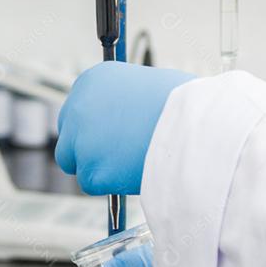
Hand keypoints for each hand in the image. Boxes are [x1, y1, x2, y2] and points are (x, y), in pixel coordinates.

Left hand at [56, 62, 193, 194]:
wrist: (196, 127)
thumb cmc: (186, 104)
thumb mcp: (148, 85)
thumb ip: (125, 101)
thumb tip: (124, 119)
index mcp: (92, 81)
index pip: (77, 112)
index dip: (94, 130)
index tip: (109, 138)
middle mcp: (78, 108)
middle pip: (69, 140)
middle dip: (88, 152)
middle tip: (115, 159)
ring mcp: (81, 141)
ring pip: (79, 165)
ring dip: (100, 169)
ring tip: (132, 164)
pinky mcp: (91, 171)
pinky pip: (94, 185)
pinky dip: (112, 185)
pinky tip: (135, 172)